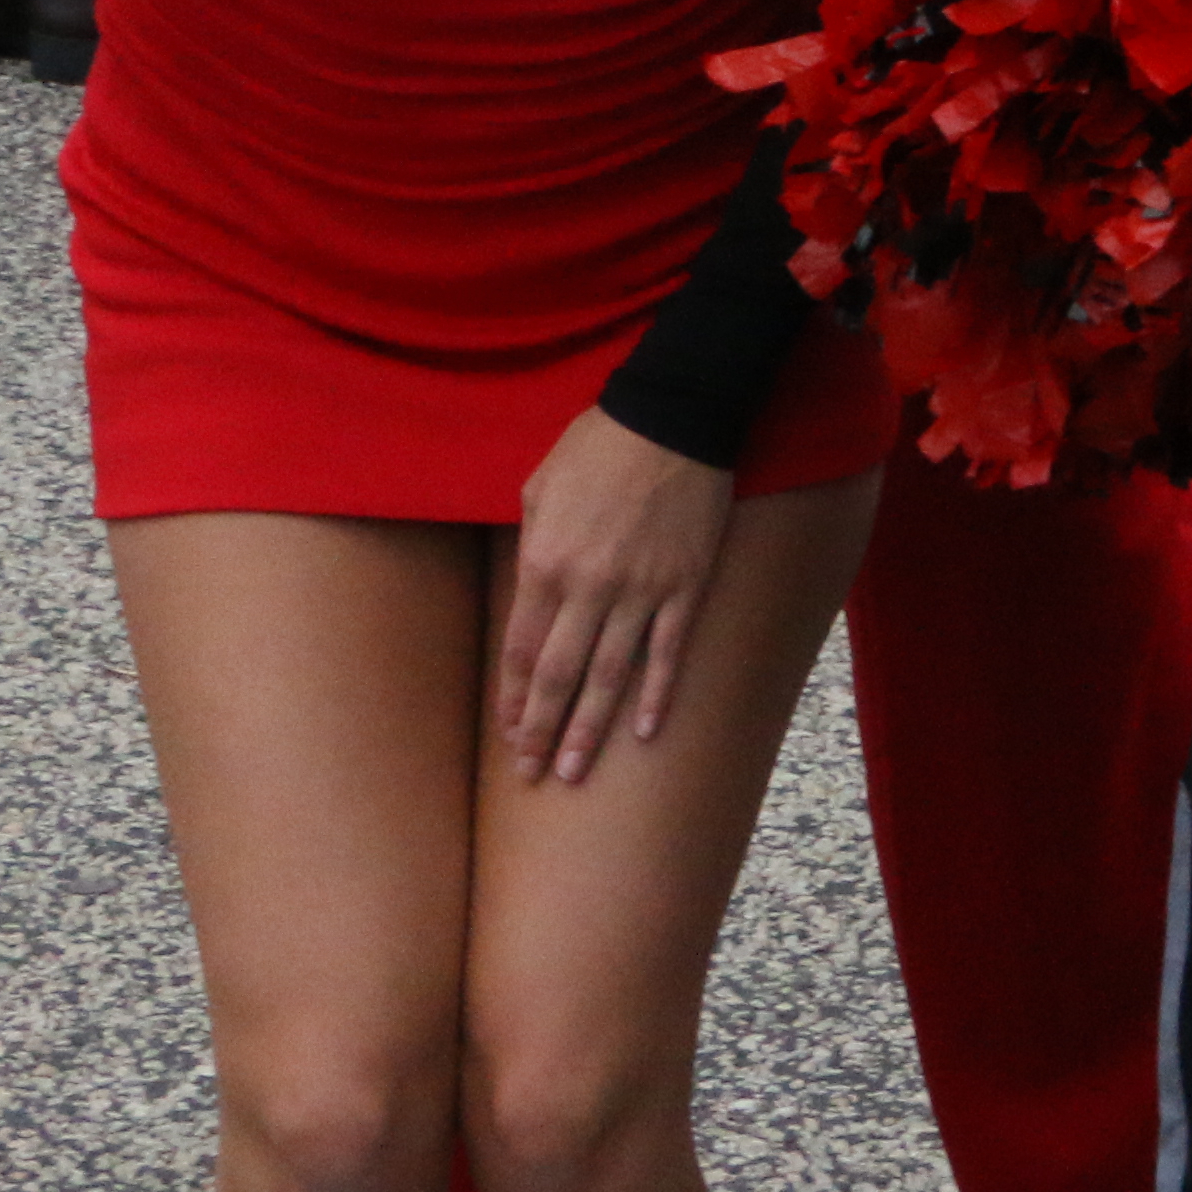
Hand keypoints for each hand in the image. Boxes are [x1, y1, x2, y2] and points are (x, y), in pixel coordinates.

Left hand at [499, 407, 738, 786]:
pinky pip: (667, 651)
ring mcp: (640, 591)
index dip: (511, 697)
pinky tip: (646, 732)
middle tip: (532, 774)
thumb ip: (529, 542)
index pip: (519, 649)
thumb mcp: (539, 486)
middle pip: (557, 675)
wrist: (673, 417)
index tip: (506, 734)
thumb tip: (529, 588)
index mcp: (545, 562)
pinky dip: (656, 694)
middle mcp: (589, 587)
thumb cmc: (599, 444)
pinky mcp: (685, 586)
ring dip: (589, 728)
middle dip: (540, 730)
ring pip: (609, 676)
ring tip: (574, 773)